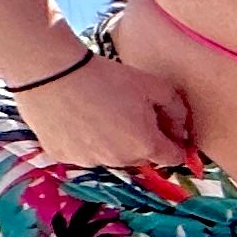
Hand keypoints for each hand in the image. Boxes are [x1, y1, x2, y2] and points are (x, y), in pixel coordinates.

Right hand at [13, 53, 200, 172]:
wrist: (54, 74)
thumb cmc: (108, 77)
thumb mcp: (154, 85)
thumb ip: (177, 110)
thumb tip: (182, 130)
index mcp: (145, 145)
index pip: (173, 158)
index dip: (175, 144)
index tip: (170, 132)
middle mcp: (119, 161)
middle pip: (141, 156)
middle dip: (143, 140)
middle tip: (130, 112)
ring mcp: (89, 162)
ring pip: (111, 156)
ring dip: (113, 143)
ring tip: (100, 113)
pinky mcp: (64, 157)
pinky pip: (83, 153)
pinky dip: (85, 141)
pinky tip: (78, 118)